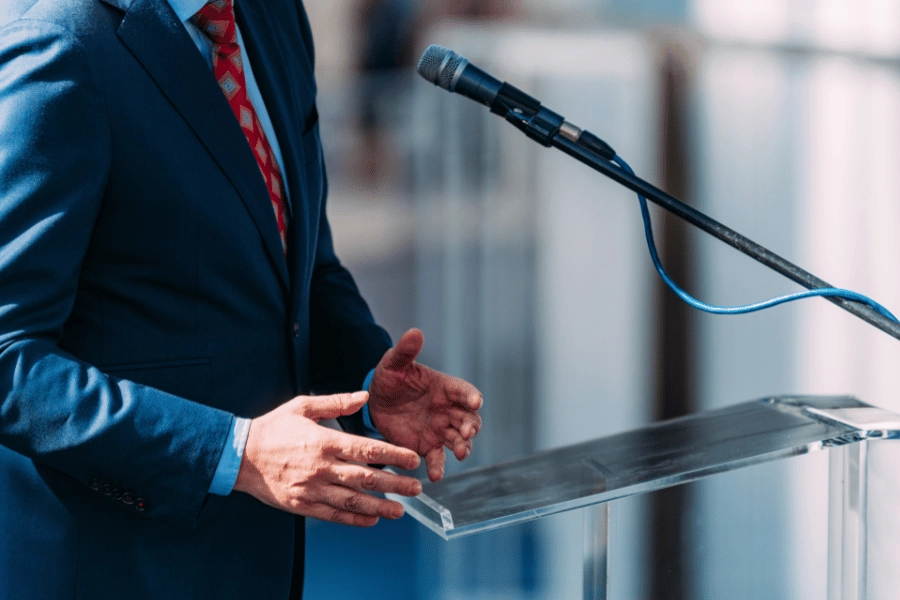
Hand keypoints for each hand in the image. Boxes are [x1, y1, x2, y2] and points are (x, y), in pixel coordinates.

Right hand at [234, 391, 422, 526]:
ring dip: (380, 507)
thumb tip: (365, 395)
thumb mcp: (303, 406)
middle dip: (395, 484)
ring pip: (353, 501)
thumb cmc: (273, 428)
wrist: (239, 456)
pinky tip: (372, 520)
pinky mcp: (302, 505)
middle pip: (366, 479)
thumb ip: (336, 402)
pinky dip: (355, 519)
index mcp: (324, 441)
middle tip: (416, 489)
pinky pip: (334, 515)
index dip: (394, 456)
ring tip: (401, 511)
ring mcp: (311, 489)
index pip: (367, 450)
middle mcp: (321, 468)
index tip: (412, 460)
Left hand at [368, 329, 482, 481]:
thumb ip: (405, 351)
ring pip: (458, 440)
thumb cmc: (390, 378)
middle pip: (468, 418)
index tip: (476, 401)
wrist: (375, 403)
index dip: (470, 395)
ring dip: (463, 447)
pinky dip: (438, 466)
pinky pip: (437, 458)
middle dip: (471, 426)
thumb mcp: (394, 364)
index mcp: (444, 387)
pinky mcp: (427, 446)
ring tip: (460, 453)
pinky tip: (435, 475)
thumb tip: (414, 332)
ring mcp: (439, 429)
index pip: (462, 390)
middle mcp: (447, 410)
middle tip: (467, 432)